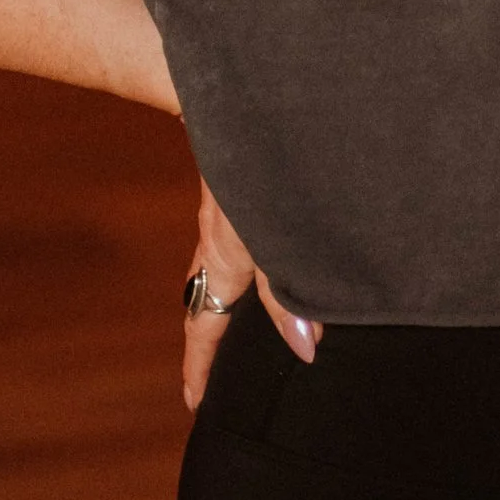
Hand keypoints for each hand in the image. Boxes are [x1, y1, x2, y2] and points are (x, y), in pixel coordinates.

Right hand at [182, 181, 322, 410]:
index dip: (201, 369)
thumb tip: (303, 349)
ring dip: (229, 305)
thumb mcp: (277, 237)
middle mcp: (217, 242)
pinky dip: (244, 271)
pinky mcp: (239, 194)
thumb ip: (290, 293)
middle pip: (207, 303)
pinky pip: (236, 246)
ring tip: (245, 334)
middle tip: (218, 380)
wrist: (239, 93)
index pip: (203, 327)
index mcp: (222, 258)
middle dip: (211, 343)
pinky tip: (270, 265)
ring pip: (221, 272)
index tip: (196, 406)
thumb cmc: (260, 164)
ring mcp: (225, 217)